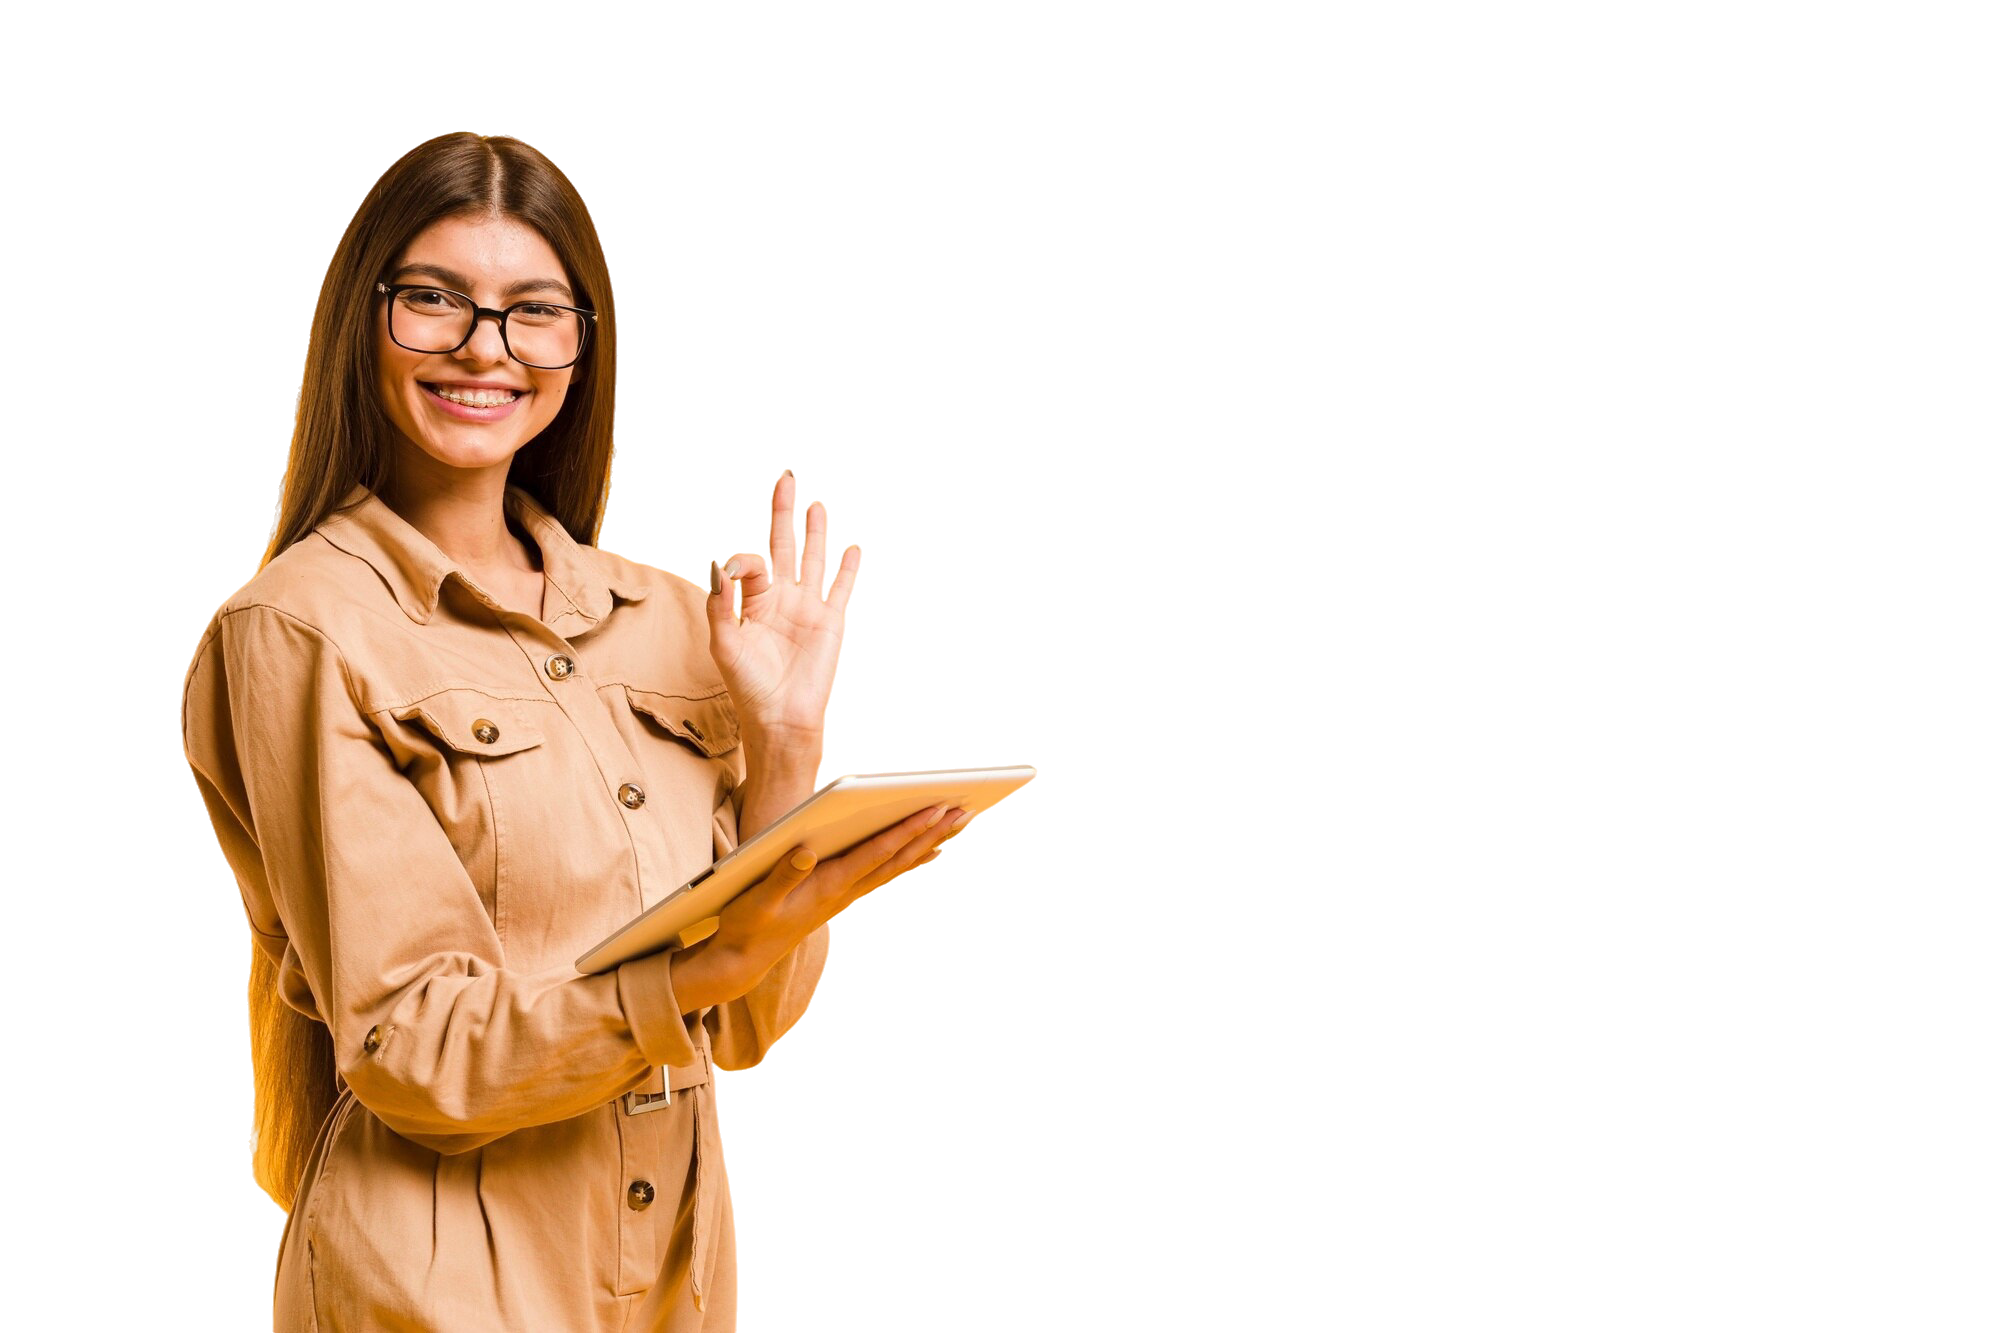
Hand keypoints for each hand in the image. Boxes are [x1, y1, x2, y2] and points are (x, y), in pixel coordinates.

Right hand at [671, 803, 978, 1009]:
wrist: (743, 962)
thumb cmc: (747, 925)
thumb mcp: (756, 899)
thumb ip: (781, 876)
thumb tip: (805, 852)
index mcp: (828, 886)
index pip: (877, 853)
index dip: (907, 830)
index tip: (935, 810)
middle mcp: (845, 893)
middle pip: (897, 859)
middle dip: (931, 833)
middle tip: (962, 810)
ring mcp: (846, 900)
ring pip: (897, 871)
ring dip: (928, 849)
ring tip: (958, 831)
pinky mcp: (841, 903)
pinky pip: (885, 880)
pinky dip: (909, 865)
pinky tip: (925, 857)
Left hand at [704, 464, 866, 741]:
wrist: (783, 720)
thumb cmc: (750, 688)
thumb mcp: (725, 644)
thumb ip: (720, 603)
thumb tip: (717, 563)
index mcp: (753, 600)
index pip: (753, 561)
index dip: (745, 557)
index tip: (738, 566)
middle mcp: (783, 598)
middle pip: (785, 544)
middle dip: (785, 511)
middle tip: (787, 475)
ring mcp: (811, 607)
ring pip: (816, 558)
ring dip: (818, 529)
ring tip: (818, 501)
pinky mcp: (835, 621)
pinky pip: (845, 588)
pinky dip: (851, 567)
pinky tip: (855, 545)